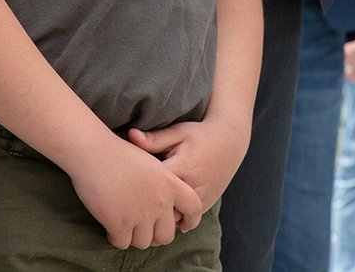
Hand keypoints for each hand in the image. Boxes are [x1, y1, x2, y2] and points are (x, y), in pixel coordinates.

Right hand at [69, 128, 202, 247]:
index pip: (193, 207)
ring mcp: (141, 214)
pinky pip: (122, 243)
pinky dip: (115, 237)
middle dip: (154, 235)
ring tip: (125, 224)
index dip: (190, 219)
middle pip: (166, 235)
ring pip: (143, 242)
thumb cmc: (118, 152)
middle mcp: (160, 201)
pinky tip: (110, 226)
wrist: (95, 151)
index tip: (183, 225)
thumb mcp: (150, 160)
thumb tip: (166, 199)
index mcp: (170, 183)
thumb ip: (162, 181)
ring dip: (134, 237)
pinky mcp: (120, 224)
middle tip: (142, 228)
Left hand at [126, 113, 250, 210]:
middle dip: (143, 208)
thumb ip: (154, 138)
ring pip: (171, 220)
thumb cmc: (200, 135)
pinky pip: (183, 222)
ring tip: (142, 212)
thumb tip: (130, 134)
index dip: (133, 188)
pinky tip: (159, 214)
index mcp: (181, 168)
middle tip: (127, 204)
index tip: (123, 184)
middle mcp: (191, 188)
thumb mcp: (178, 133)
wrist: (231, 141)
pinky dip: (170, 220)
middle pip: (159, 209)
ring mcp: (199, 199)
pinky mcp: (205, 205)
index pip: (150, 186)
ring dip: (157, 218)